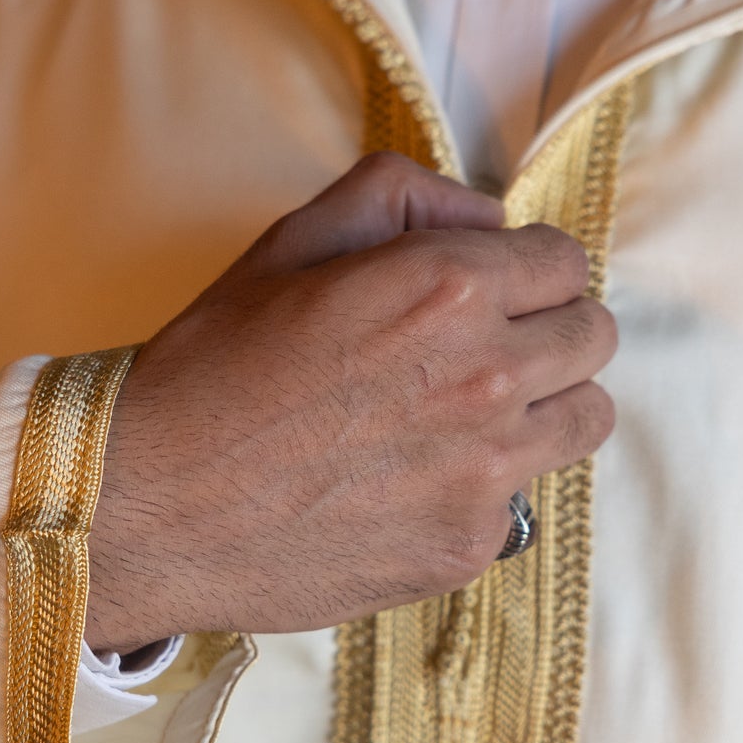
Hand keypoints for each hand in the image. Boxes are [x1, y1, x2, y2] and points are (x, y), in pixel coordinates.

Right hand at [85, 153, 617, 652]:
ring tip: (466, 414)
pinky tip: (412, 481)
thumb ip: (405, 196)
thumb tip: (487, 218)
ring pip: (585, 420)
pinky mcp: (468, 546)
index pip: (567, 261)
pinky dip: (487, 486)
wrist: (148, 503)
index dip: (528, 268)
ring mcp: (486, 474)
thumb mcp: (293, 239)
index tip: (496, 287)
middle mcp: (490, 380)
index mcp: (453, 290)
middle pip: (594, 337)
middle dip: (548, 328)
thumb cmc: (214, 364)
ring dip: (543, 406)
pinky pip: (524, 500)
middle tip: (484, 347)